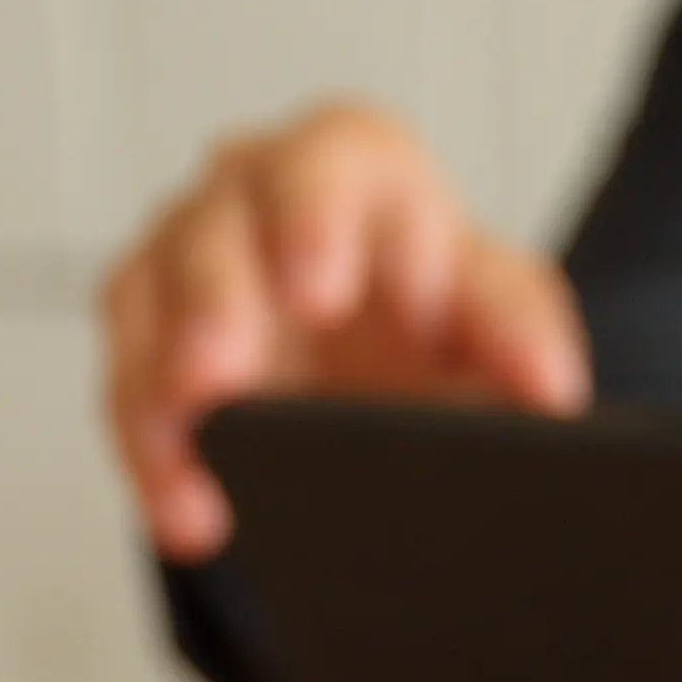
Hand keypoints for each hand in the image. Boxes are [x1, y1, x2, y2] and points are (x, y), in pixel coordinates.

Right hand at [96, 100, 590, 559]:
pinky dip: (156, 458)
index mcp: (356, 171)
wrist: (392, 375)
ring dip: (161, 385)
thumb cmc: (441, 316)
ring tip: (191, 458)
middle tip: (221, 371)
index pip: (330, 166)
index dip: (313, 219)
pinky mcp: (145, 334)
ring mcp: (186, 258)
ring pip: (147, 304)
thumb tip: (550, 389)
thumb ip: (524, 336)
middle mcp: (254, 195)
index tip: (318, 291)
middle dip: (214, 301)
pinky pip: (130, 391)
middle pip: (216, 230)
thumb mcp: (501, 318)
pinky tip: (189, 515)